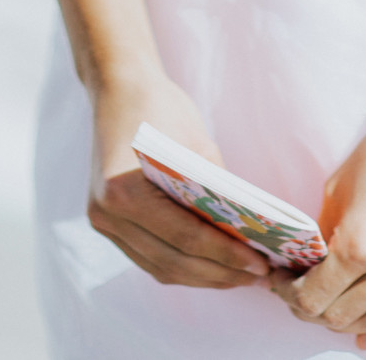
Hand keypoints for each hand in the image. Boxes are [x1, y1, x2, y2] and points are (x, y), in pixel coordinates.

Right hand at [87, 75, 271, 289]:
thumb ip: (216, 188)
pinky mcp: (109, 226)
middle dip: (220, 273)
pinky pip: (149, 258)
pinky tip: (212, 266)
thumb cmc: (160, 108)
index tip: (261, 264)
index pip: (186, 237)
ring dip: (203, 277)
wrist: (118, 89)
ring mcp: (104, 224)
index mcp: (124, 190)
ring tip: (242, 277)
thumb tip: (249, 232)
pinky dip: (182, 266)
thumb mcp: (197, 143)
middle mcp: (107, 215)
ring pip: (161, 268)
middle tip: (260, 275)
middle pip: (173, 260)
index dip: (226, 255)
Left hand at [271, 91, 365, 347]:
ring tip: (329, 305)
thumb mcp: (340, 185)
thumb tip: (311, 265)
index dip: (288, 293)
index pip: (312, 296)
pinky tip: (363, 335)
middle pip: (338, 317)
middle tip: (298, 291)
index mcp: (359, 244)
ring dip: (344, 320)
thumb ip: (325, 232)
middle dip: (309, 309)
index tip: (280, 282)